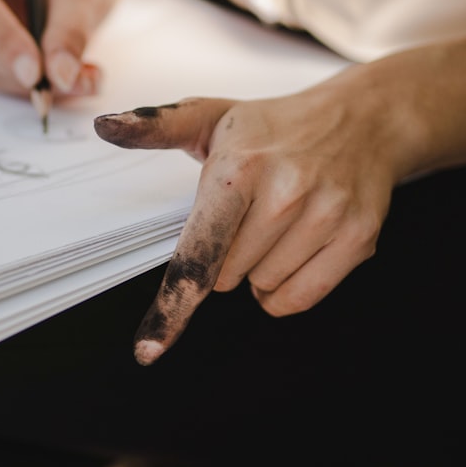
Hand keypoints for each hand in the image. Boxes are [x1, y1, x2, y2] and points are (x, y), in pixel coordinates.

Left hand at [94, 78, 406, 364]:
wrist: (361, 120)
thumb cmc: (271, 126)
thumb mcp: (209, 116)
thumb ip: (153, 127)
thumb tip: (104, 126)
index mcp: (240, 169)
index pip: (199, 252)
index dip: (173, 306)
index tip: (149, 350)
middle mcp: (286, 194)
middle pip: (225, 277)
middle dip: (223, 256)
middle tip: (245, 212)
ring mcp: (327, 217)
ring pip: (262, 289)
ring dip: (257, 269)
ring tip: (275, 221)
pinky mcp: (358, 238)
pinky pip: (300, 299)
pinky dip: (284, 289)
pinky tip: (291, 248)